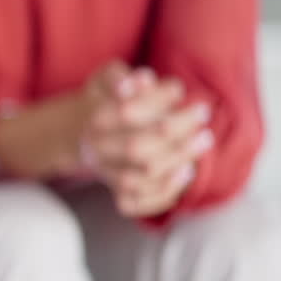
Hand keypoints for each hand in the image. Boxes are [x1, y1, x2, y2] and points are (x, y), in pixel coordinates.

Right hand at [81, 64, 213, 216]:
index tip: (186, 97)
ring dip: (176, 160)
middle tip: (202, 119)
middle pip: (136, 149)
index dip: (159, 104)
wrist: (79, 133)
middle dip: (176, 135)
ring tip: (201, 142)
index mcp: (95, 120)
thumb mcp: (106, 78)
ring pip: (140, 177)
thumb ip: (118, 75)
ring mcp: (106, 174)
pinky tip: (185, 174)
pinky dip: (163, 194)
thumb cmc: (105, 100)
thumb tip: (141, 81)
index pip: (127, 114)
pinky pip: (136, 204)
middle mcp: (98, 150)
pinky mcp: (116, 193)